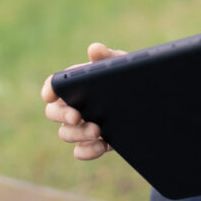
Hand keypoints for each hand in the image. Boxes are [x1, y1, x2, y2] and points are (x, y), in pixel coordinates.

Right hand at [42, 42, 124, 160]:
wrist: (152, 103)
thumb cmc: (129, 78)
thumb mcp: (123, 66)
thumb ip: (108, 57)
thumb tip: (94, 49)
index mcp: (75, 84)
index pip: (54, 85)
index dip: (49, 89)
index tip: (50, 95)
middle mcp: (74, 106)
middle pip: (53, 113)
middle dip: (62, 115)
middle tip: (77, 115)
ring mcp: (82, 127)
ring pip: (65, 134)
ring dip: (78, 133)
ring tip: (97, 130)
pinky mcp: (94, 143)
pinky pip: (80, 152)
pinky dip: (88, 151)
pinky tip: (101, 145)